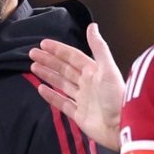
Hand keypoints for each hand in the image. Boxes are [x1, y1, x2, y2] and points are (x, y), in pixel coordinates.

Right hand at [29, 22, 123, 150]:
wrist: (121, 127)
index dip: (58, 50)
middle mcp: (87, 84)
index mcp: (94, 72)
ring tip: (33, 67)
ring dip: (48, 75)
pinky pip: (62, 103)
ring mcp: (83, 99)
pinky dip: (51, 96)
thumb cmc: (117, 97)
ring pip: (62, 84)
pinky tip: (41, 89)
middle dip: (49, 60)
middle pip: (64, 69)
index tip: (43, 44)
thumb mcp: (108, 69)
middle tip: (32, 53)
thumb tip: (92, 26)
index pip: (73, 57)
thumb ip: (99, 48)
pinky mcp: (80, 115)